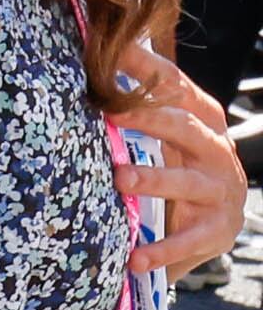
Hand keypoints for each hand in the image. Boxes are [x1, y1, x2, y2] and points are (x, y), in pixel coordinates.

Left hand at [109, 45, 247, 276]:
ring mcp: (221, 191)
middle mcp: (216, 152)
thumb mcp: (157, 139)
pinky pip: (189, 240)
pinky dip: (161, 249)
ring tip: (121, 180)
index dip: (148, 70)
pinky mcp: (218, 230)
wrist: (201, 230)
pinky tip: (134, 257)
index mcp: (201, 123)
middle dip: (152, 120)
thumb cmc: (169, 171)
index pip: (177, 89)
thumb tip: (89, 55)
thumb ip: (134, 108)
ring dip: (154, 179)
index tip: (113, 52)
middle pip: (187, 128)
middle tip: (112, 115)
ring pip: (188, 182)